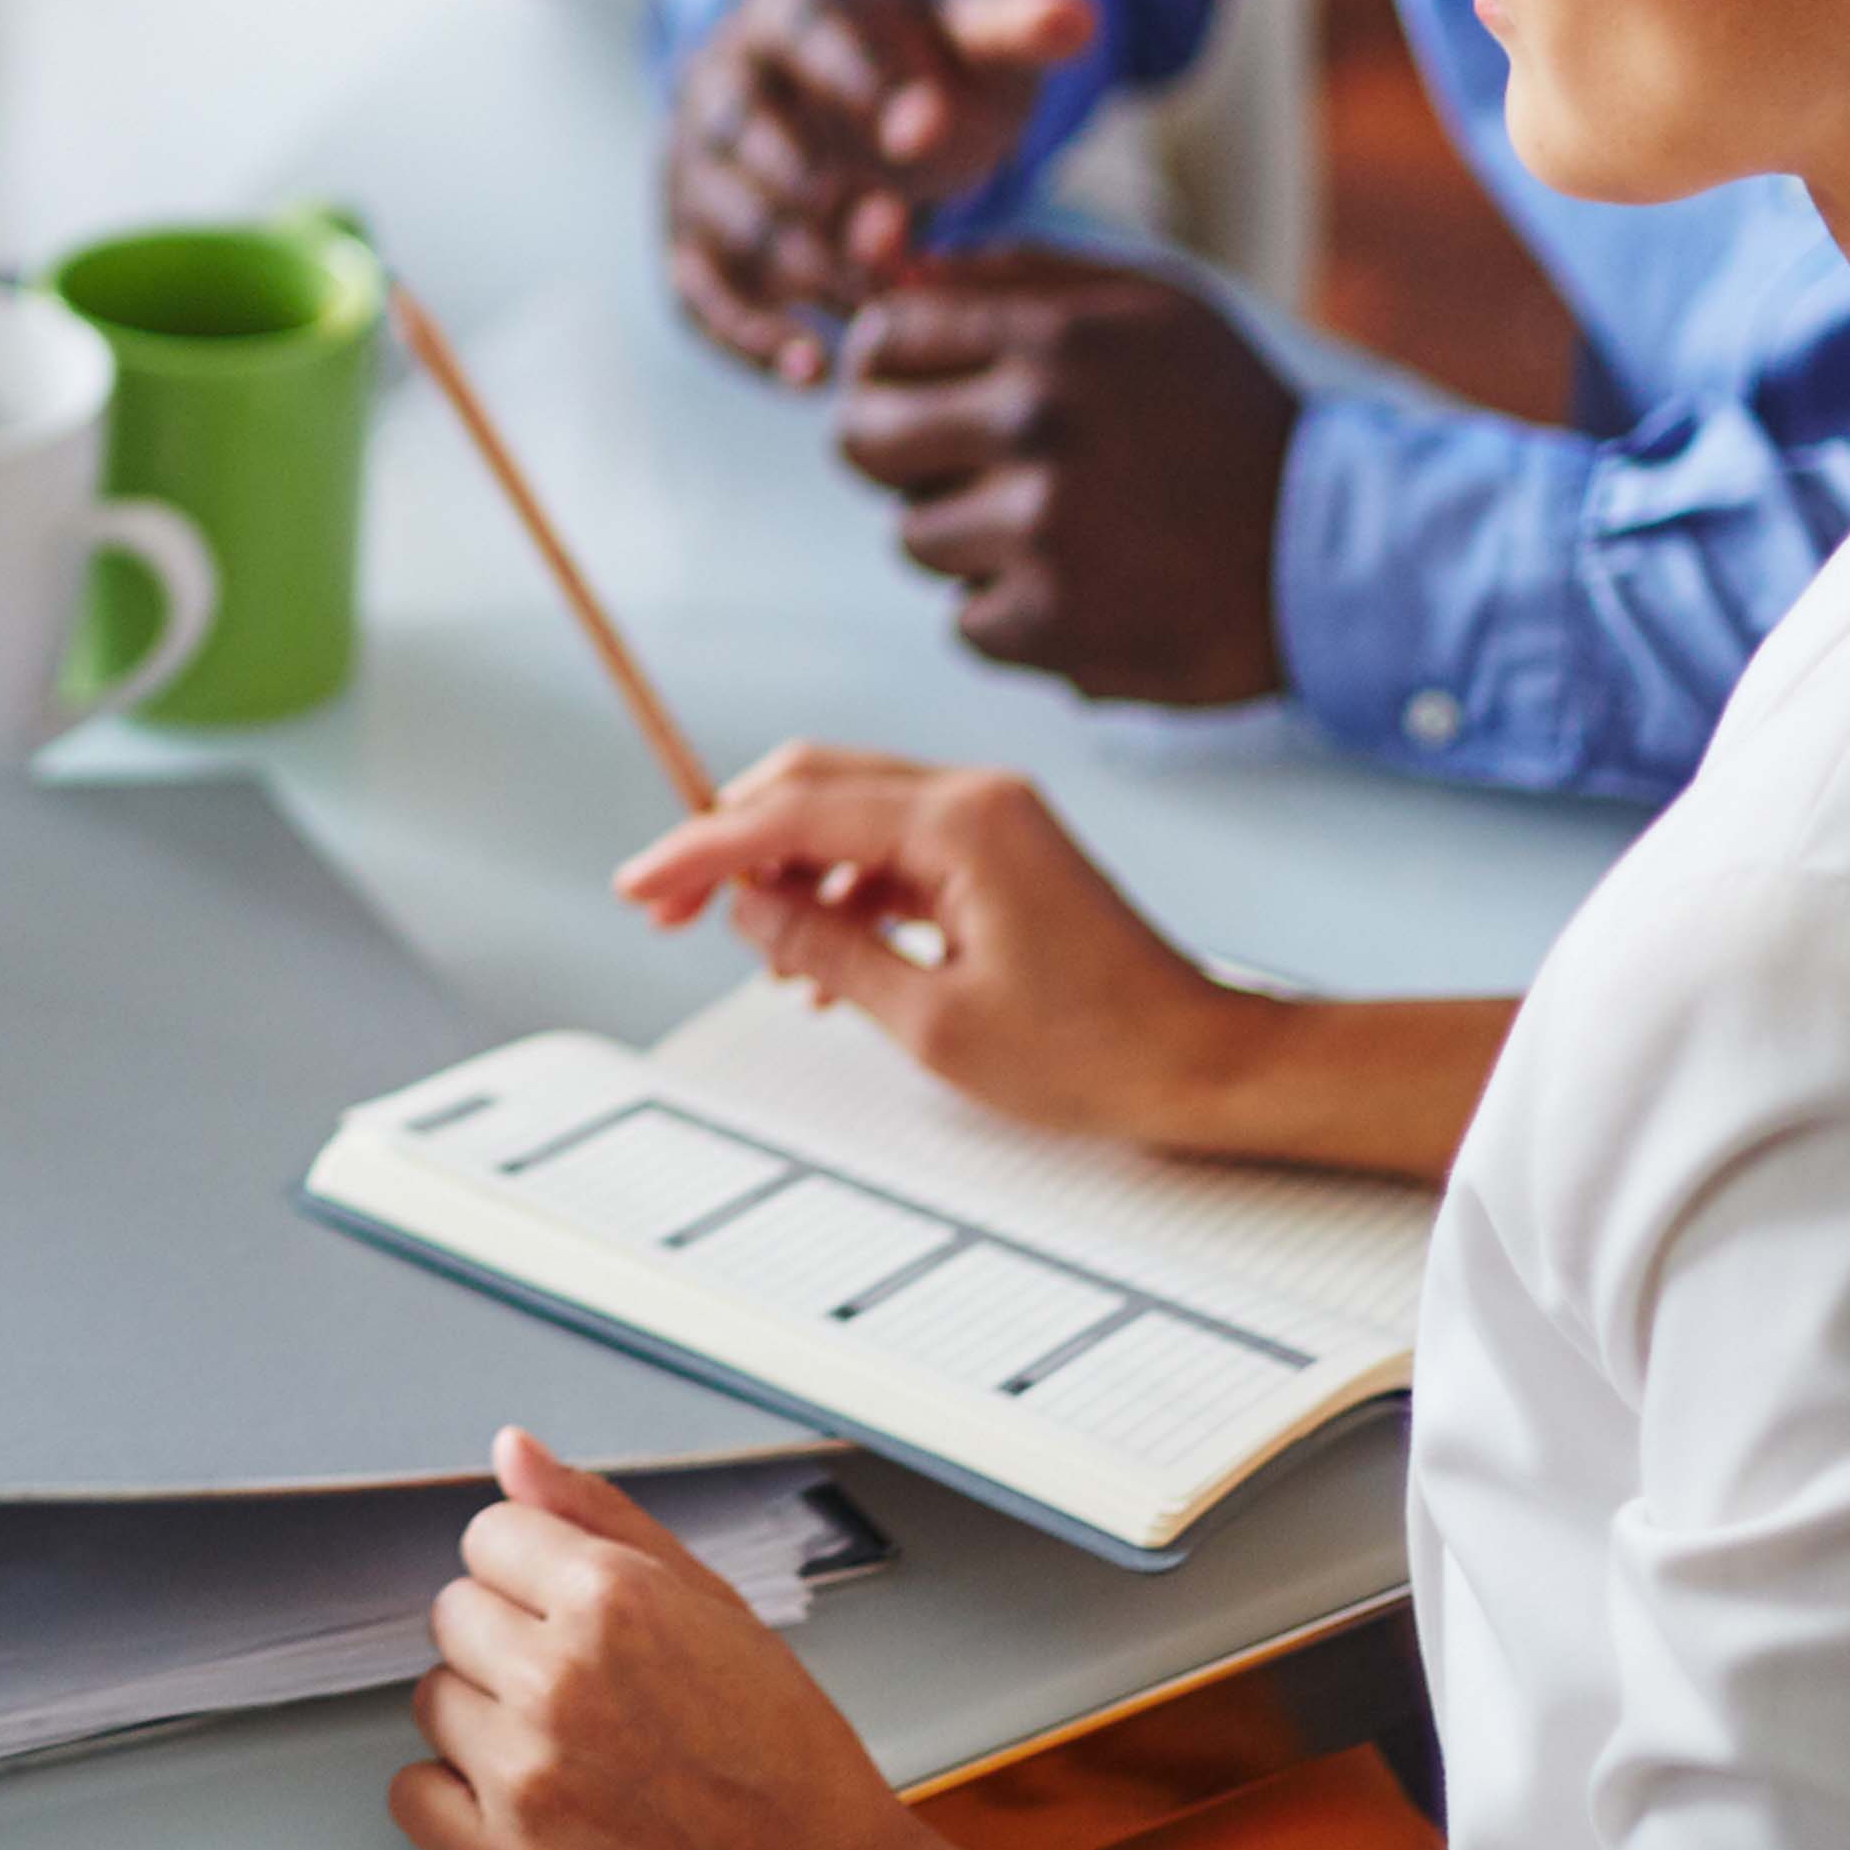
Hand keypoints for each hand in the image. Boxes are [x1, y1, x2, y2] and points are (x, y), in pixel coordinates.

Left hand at [395, 1431, 1026, 1849]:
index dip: (534, 1576)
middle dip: (507, 1644)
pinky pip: (413, 1798)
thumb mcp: (719, 1610)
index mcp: (614, 1602)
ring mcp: (528, 1776)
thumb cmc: (790, 1765)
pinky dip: (454, 1803)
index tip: (571, 1617)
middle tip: (586, 1695)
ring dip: (484, 1722)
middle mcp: (559, 1679)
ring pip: (433, 1700)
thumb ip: (603, 1519)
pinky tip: (528, 1807)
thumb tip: (514, 1452)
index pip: (490, 1537)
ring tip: (573, 1756)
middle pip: (453, 1615)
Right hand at [615, 748, 1267, 1149]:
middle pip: (814, 785)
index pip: (792, 814)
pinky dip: (843, 891)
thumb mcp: (933, 1021)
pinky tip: (818, 956)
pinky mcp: (1003, 851)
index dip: (702, 850)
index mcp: (959, 822)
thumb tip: (751, 913)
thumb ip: (827, 953)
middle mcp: (975, 796)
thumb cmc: (1099, 1050)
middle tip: (670, 907)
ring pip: (850, 816)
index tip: (642, 885)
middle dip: (732, 842)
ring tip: (746, 948)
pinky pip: (895, 849)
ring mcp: (993, 819)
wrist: (1207, 1064)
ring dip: (785, 871)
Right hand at [661, 0, 1101, 370]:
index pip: (807, 33)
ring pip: (725, 222)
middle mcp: (717, 83)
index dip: (863, 82)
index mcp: (784, 9)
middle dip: (822, 195)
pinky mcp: (689, 242)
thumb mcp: (974, 39)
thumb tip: (1079, 18)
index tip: (930, 134)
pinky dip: (749, 338)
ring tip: (886, 312)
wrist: (853, 109)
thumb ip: (1022, 26)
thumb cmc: (921, 70)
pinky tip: (818, 374)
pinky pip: (698, 296)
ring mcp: (693, 167)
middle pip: (746, 134)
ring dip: (803, 272)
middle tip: (901, 242)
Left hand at [831, 247, 1296, 705]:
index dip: (890, 368)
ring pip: (914, 537)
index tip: (921, 390)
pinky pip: (966, 620)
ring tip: (1059, 525)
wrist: (1339, 548)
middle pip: (863, 440)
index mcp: (1054, 339)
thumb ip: (1015, 276)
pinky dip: (1013, 613)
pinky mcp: (1054, 625)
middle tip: (965, 465)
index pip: (882, 341)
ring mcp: (1041, 532)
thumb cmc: (1228, 413)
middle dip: (900, 453)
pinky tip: (1085, 586)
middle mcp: (1038, 427)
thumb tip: (893, 269)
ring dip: (968, 538)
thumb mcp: (1146, 304)